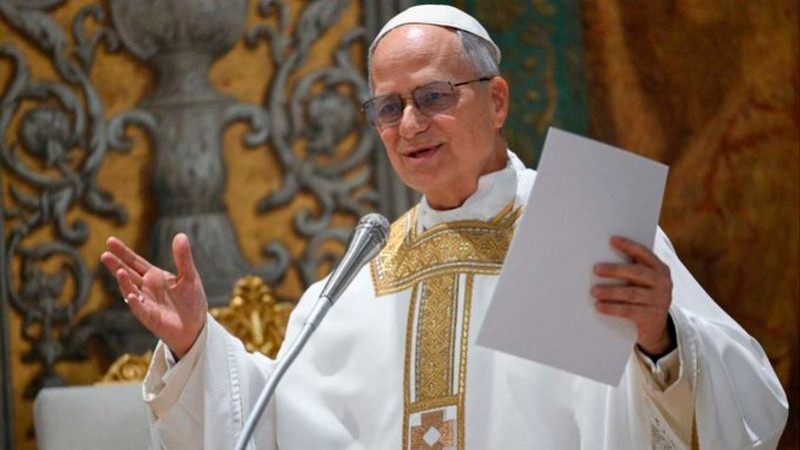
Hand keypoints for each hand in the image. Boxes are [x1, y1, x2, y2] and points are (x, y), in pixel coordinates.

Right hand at [100, 233, 207, 357]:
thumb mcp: (189, 276)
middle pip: (128, 274)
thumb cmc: (191, 300)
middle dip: (116, 265)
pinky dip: (136, 303)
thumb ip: (183, 258)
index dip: (123, 252)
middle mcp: (146, 288)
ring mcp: (146, 303)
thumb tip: (180, 235)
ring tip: (119, 271)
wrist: (196, 326)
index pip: (135, 262)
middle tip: (105, 254)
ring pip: (131, 290)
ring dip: (124, 282)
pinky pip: (140, 309)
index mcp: (154, 276)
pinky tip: (133, 295)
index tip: (110, 241)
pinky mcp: (150, 318)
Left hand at [591, 236, 672, 354]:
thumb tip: (601, 256)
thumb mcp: (641, 282)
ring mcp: (660, 300)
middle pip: (637, 273)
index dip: (629, 246)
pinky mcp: (653, 317)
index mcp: (660, 269)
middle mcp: (663, 283)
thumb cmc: (642, 298)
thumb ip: (630, 270)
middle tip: (595, 269)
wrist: (655, 328)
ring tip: (593, 291)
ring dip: (610, 291)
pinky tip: (599, 306)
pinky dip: (612, 308)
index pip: (644, 254)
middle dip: (615, 270)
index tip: (612, 240)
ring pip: (631, 293)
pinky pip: (629, 311)